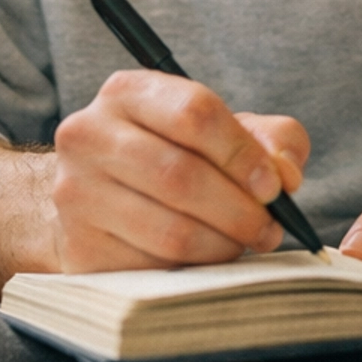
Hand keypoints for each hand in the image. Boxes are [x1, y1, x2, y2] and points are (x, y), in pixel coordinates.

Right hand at [51, 70, 310, 272]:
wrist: (98, 197)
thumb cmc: (174, 156)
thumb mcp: (222, 132)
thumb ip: (270, 139)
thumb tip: (285, 175)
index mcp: (127, 92)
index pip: (193, 113)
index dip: (242, 153)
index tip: (273, 186)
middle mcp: (88, 135)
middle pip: (181, 175)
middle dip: (240, 209)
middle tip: (269, 228)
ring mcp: (76, 192)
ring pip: (170, 230)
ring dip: (223, 244)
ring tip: (243, 243)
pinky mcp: (79, 246)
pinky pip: (153, 267)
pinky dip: (192, 269)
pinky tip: (205, 258)